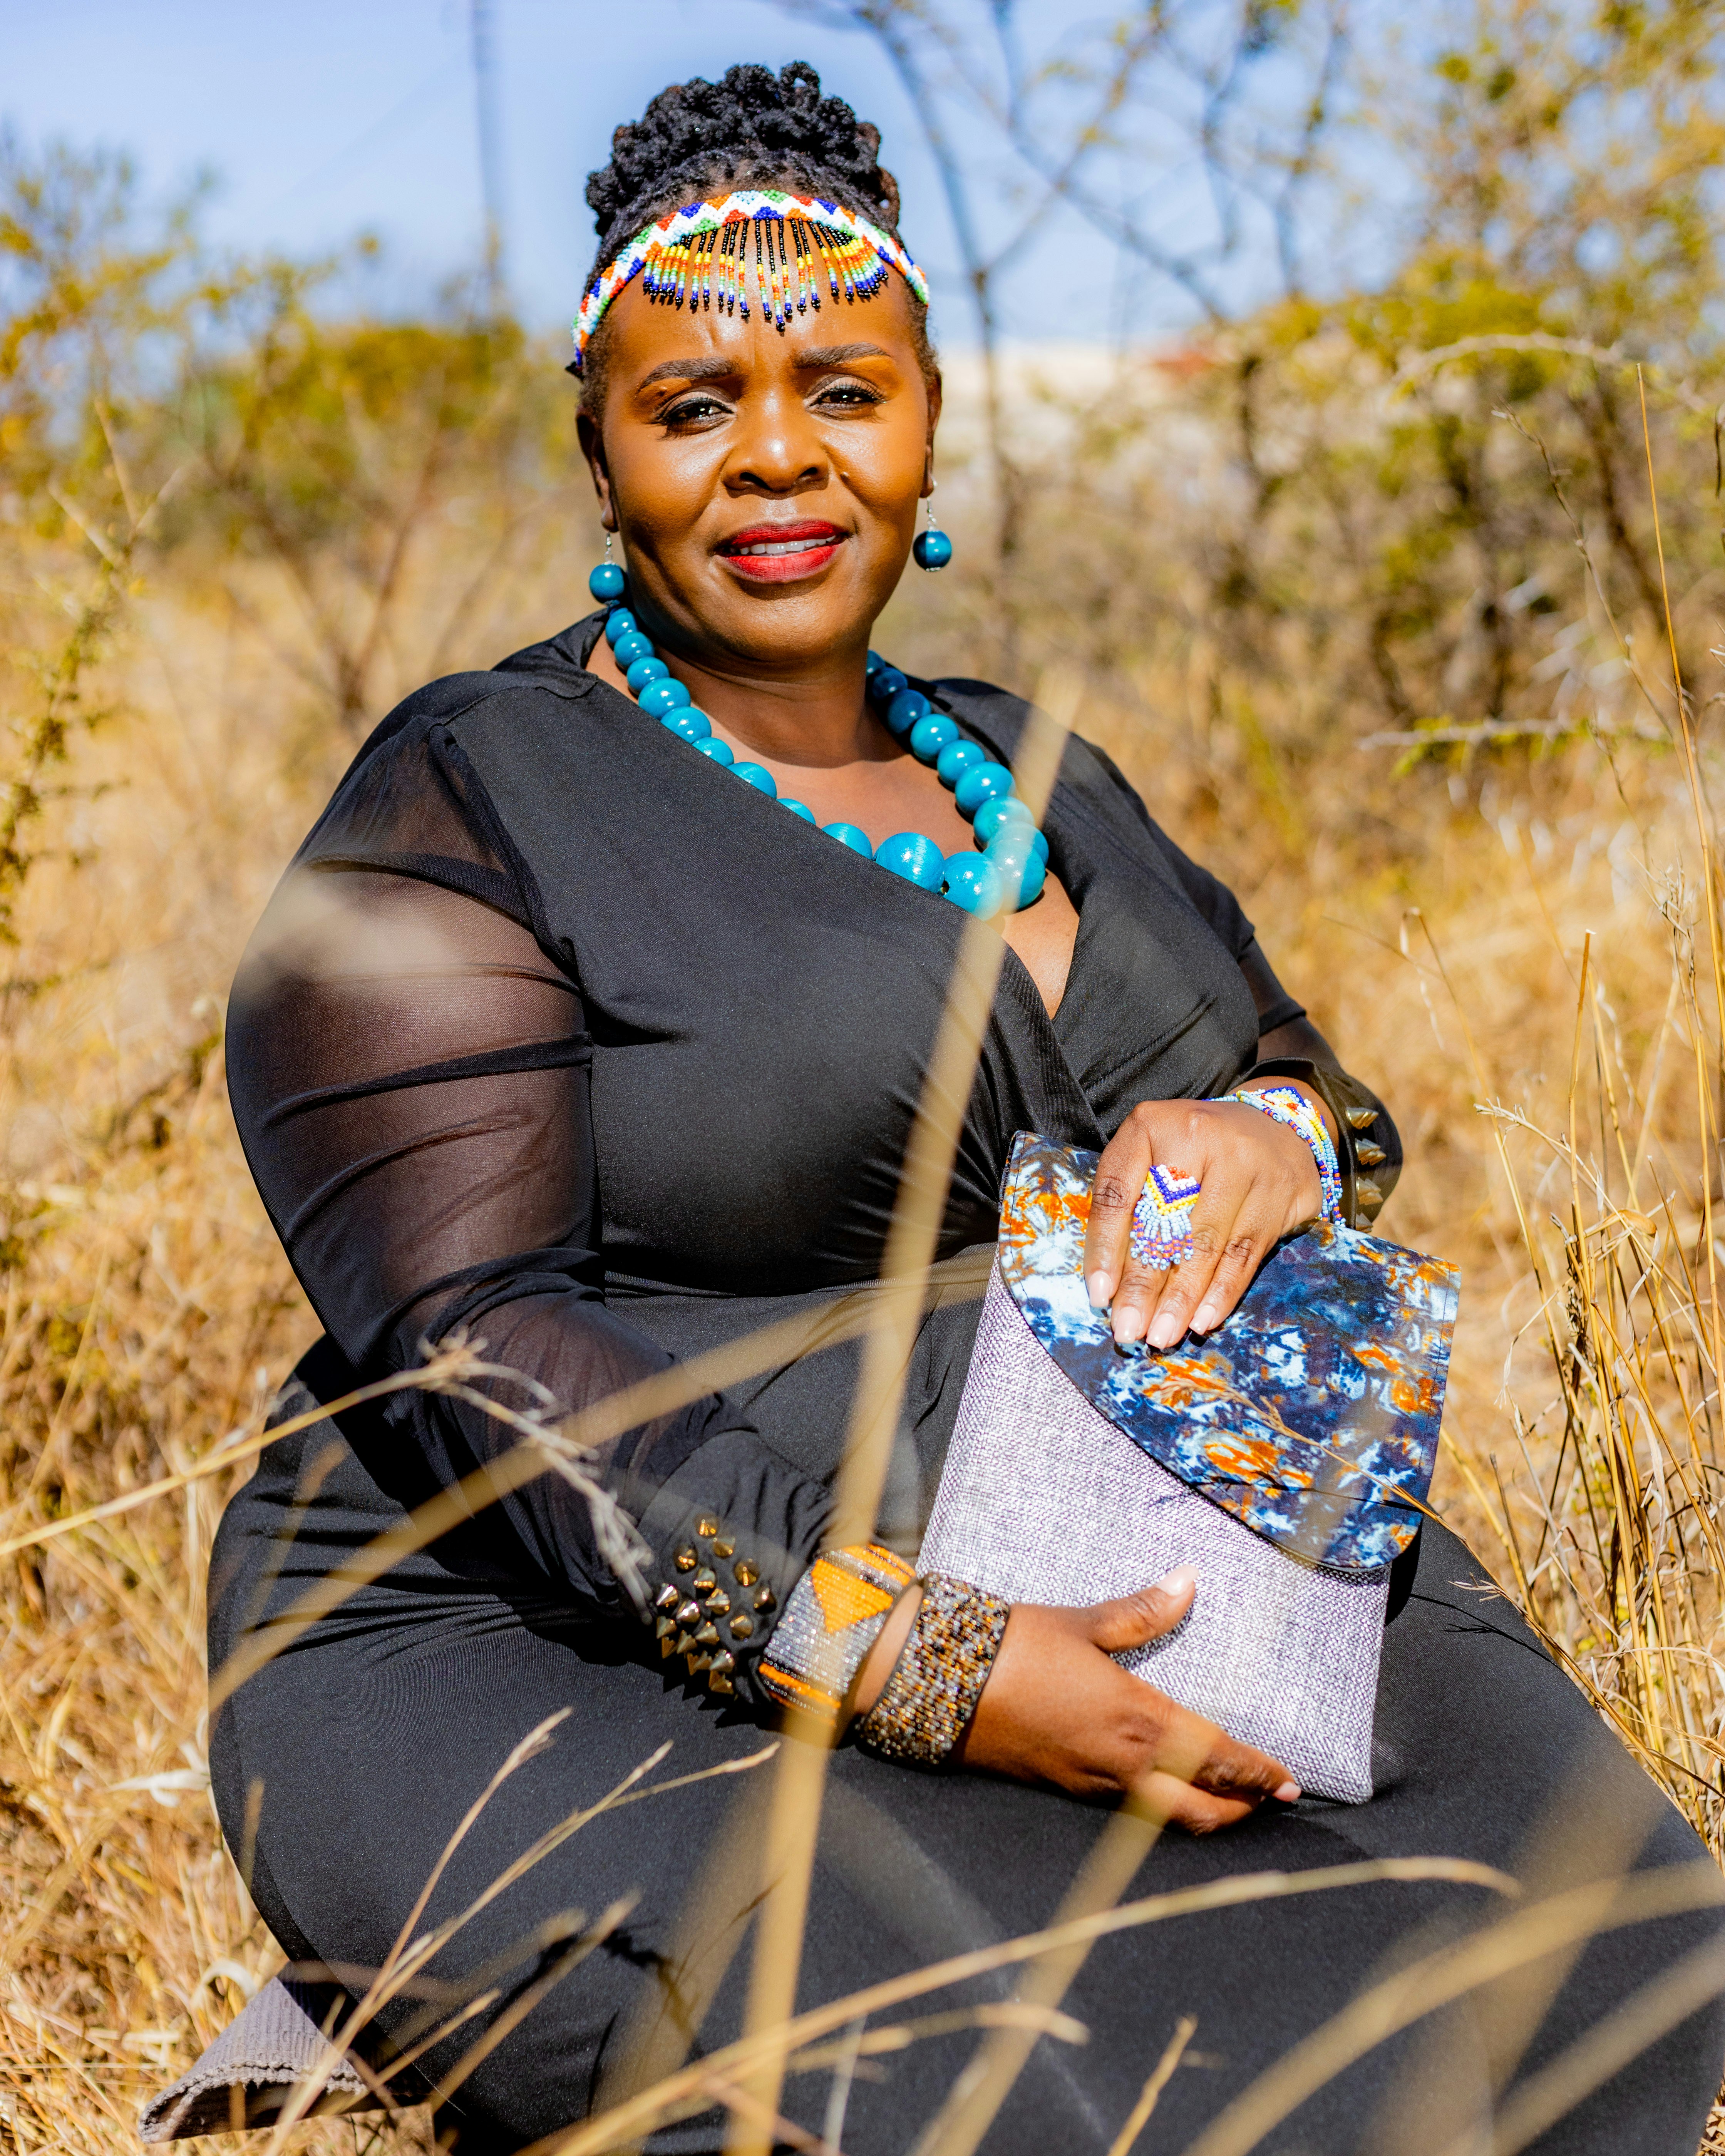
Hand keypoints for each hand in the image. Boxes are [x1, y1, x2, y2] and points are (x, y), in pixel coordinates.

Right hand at [954, 1571, 1298, 1827]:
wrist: (941, 1684)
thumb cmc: (1017, 1648)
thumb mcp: (1082, 1623)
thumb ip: (1141, 1612)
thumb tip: (1188, 1582)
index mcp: (1137, 1720)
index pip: (1217, 1757)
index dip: (1259, 1772)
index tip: (1291, 1781)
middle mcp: (1122, 1763)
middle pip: (1201, 1808)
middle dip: (1241, 1807)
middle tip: (1270, 1799)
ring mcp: (1092, 1782)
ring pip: (1165, 1817)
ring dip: (1203, 1811)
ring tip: (1228, 1799)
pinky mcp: (1065, 1787)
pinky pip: (1127, 1809)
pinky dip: (1159, 1808)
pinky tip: (1161, 1787)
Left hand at [1083, 1091, 1325, 1350]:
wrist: (1275, 1125)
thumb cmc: (1194, 1152)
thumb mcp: (1149, 1159)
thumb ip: (1128, 1208)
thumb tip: (1109, 1286)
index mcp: (1151, 1126)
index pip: (1118, 1193)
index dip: (1104, 1247)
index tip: (1098, 1294)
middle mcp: (1200, 1136)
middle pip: (1165, 1223)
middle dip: (1143, 1284)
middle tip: (1128, 1330)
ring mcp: (1247, 1163)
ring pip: (1208, 1243)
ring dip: (1183, 1298)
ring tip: (1162, 1335)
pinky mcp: (1282, 1192)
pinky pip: (1246, 1253)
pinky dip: (1223, 1291)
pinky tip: (1203, 1320)